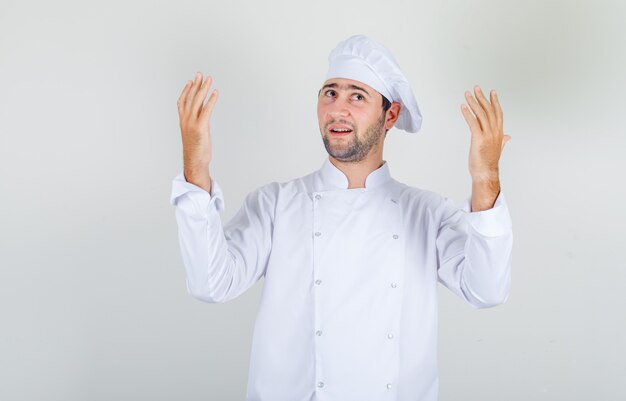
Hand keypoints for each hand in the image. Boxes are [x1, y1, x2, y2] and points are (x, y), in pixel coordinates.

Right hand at [177, 72, 218, 189]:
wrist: (195, 161)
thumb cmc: (196, 150)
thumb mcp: (195, 133)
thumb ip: (198, 122)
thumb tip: (203, 114)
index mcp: (183, 121)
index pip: (182, 101)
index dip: (186, 90)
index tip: (191, 81)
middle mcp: (186, 120)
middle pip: (190, 98)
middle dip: (196, 85)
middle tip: (200, 74)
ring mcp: (192, 123)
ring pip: (197, 101)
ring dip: (203, 89)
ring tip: (209, 79)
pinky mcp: (200, 127)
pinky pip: (206, 110)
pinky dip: (211, 100)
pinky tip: (215, 93)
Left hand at [461, 86, 509, 181]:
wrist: (486, 173)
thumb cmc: (488, 163)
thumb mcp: (497, 149)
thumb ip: (503, 141)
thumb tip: (508, 136)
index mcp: (499, 133)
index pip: (498, 113)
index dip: (495, 102)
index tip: (492, 92)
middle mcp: (495, 132)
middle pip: (489, 110)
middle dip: (482, 98)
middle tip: (476, 88)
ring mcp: (487, 135)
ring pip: (481, 114)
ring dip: (473, 102)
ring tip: (467, 94)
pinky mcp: (479, 139)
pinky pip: (473, 123)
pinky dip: (468, 113)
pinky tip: (463, 107)